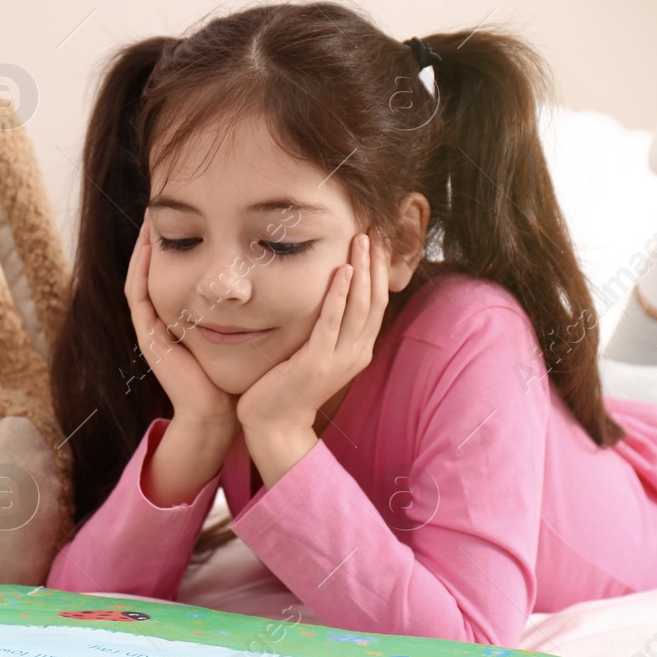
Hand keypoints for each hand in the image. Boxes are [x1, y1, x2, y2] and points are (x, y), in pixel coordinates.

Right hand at [124, 211, 237, 432]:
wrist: (221, 410)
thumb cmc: (238, 370)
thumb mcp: (244, 325)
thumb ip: (249, 300)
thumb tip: (275, 268)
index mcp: (182, 313)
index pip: (175, 267)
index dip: (178, 239)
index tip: (188, 211)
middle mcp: (163, 317)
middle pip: (152, 267)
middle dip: (156, 236)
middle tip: (161, 205)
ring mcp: (152, 326)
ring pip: (140, 276)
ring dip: (144, 247)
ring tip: (150, 216)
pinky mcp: (149, 336)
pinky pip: (137, 295)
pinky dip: (141, 269)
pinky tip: (150, 246)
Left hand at [237, 228, 389, 444]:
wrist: (276, 425)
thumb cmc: (290, 386)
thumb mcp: (317, 354)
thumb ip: (327, 330)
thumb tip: (326, 299)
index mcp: (359, 350)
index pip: (377, 303)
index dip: (380, 271)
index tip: (378, 242)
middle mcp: (356, 353)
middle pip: (375, 299)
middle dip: (376, 263)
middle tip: (375, 231)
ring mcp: (340, 358)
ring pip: (359, 306)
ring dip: (362, 270)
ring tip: (362, 240)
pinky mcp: (317, 361)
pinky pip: (332, 322)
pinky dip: (339, 295)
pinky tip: (342, 270)